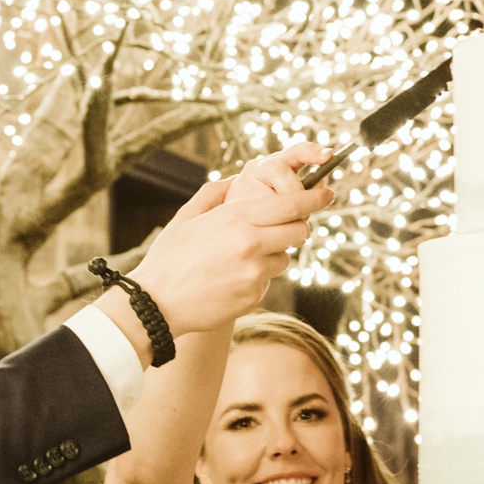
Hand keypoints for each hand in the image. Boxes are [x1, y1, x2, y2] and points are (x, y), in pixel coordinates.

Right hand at [131, 154, 328, 337]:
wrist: (157, 304)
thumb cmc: (168, 258)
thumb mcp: (187, 216)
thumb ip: (214, 193)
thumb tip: (236, 179)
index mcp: (236, 217)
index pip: (291, 203)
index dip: (315, 197)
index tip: (327, 193)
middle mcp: (251, 243)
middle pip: (300, 230)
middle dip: (297, 227)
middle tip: (283, 227)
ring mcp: (255, 272)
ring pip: (285, 258)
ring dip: (273, 254)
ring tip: (241, 257)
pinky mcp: (255, 295)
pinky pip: (268, 280)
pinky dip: (257, 277)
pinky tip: (230, 278)